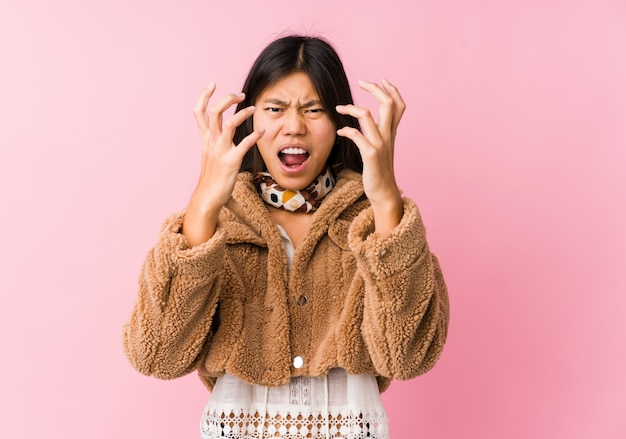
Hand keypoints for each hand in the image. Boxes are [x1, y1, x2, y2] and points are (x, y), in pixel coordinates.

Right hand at [182, 83, 263, 245]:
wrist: (208, 197)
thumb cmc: (212, 176)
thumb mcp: (209, 154)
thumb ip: (214, 139)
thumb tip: (222, 128)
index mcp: (205, 138)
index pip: (199, 112)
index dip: (204, 96)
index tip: (212, 84)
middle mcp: (211, 142)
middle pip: (214, 112)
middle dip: (226, 99)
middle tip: (240, 95)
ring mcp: (220, 151)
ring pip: (228, 124)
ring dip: (242, 113)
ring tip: (253, 108)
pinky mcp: (231, 161)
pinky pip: (243, 144)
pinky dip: (254, 136)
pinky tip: (262, 131)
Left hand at [336, 78, 404, 232]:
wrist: (384, 193)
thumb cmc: (380, 172)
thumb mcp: (382, 149)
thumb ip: (379, 134)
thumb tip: (367, 122)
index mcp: (392, 133)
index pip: (398, 105)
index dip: (392, 90)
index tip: (382, 80)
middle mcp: (388, 136)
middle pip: (388, 103)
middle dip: (375, 88)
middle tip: (361, 82)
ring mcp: (380, 144)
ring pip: (367, 115)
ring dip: (350, 108)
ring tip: (339, 108)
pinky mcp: (370, 155)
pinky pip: (357, 135)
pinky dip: (346, 131)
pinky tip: (340, 132)